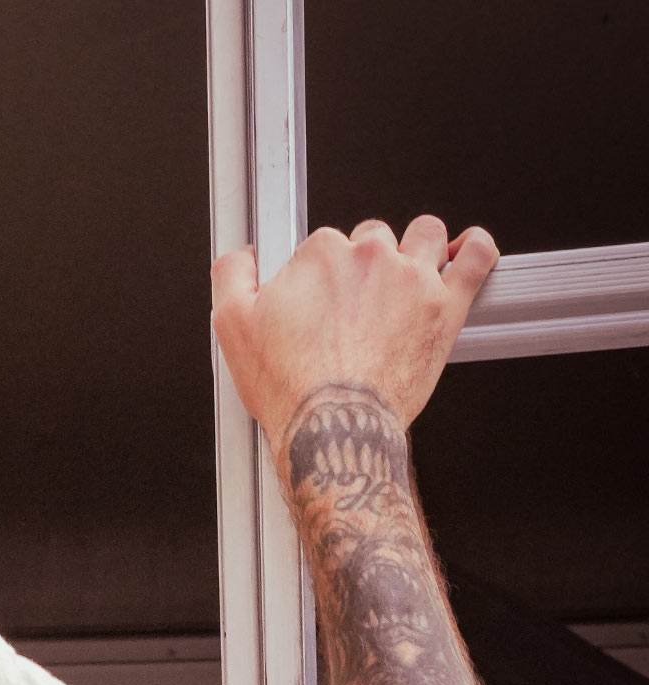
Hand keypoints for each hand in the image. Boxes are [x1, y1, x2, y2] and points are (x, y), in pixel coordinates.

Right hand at [210, 216, 497, 449]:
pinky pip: (476, 257)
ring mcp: (413, 279)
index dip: (318, 271)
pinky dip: (475, 248)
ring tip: (406, 273)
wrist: (335, 425)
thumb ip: (231, 273)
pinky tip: (466, 251)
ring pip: (424, 235)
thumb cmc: (290, 385)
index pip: (323, 241)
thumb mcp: (231, 324)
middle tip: (355, 302)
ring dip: (416, 247)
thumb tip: (242, 255)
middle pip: (372, 236)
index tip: (316, 297)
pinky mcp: (447, 305)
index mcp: (320, 254)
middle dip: (365, 262)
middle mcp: (370, 258)